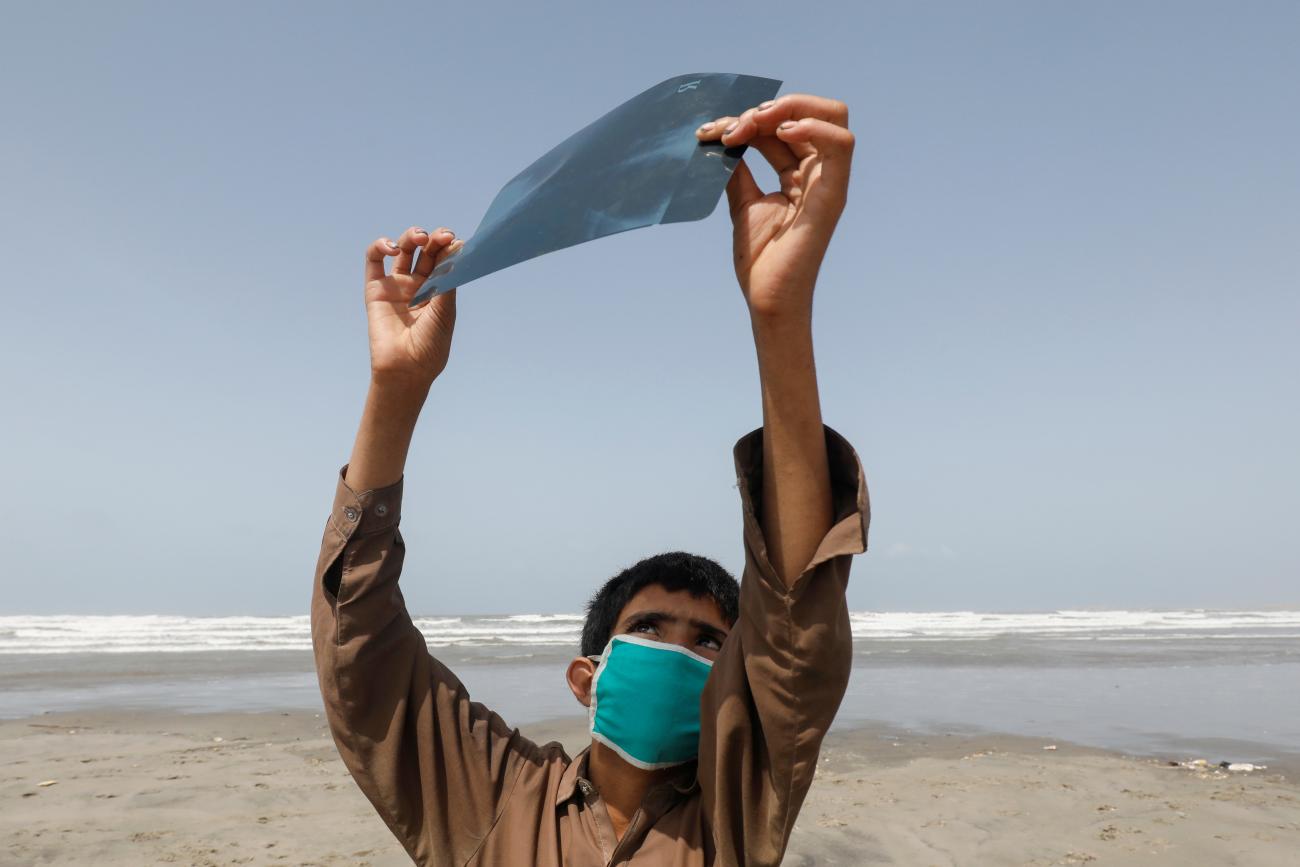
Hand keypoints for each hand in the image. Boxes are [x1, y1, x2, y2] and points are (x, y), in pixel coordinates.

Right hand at [362, 226, 461, 386]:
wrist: (406, 369)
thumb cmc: (430, 346)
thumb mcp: (445, 311)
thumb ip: (448, 280)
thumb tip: (457, 247)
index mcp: (439, 290)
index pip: (444, 260)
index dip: (449, 247)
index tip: (455, 241)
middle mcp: (418, 285)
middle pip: (425, 252)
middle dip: (434, 239)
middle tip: (442, 236)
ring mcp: (397, 286)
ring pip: (402, 250)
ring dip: (410, 236)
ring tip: (419, 238)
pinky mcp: (375, 289)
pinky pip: (373, 260)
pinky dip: (379, 246)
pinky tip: (390, 247)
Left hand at [695, 94, 853, 321]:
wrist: (767, 297)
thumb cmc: (760, 258)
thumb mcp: (743, 201)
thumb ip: (738, 169)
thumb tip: (723, 137)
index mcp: (799, 174)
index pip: (780, 126)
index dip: (747, 120)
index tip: (713, 132)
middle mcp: (818, 173)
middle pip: (813, 112)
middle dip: (772, 107)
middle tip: (737, 125)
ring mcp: (829, 182)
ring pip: (833, 117)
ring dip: (790, 108)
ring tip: (754, 124)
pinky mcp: (834, 195)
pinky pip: (841, 145)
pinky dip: (814, 127)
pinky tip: (781, 130)